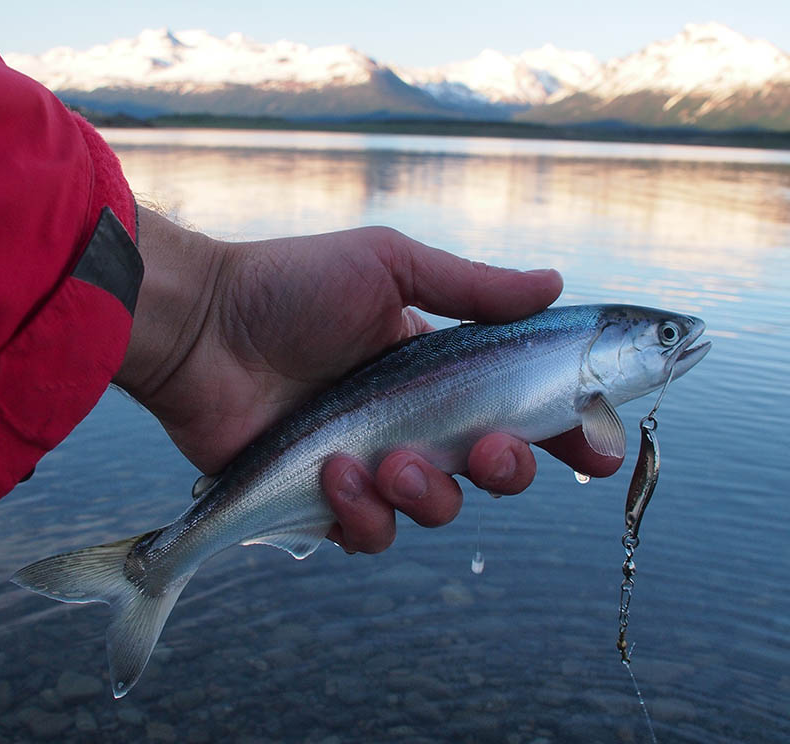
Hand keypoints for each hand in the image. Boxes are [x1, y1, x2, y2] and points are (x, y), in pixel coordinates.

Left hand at [115, 209, 620, 552]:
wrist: (203, 326)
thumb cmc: (290, 287)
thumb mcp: (388, 265)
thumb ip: (473, 286)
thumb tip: (556, 283)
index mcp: (440, 370)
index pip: (521, 408)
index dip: (567, 430)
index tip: (598, 446)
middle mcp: (415, 421)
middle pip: (494, 470)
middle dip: (507, 470)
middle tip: (486, 450)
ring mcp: (373, 464)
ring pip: (439, 510)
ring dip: (429, 495)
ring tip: (387, 462)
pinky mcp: (327, 500)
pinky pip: (372, 534)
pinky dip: (363, 514)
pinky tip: (335, 472)